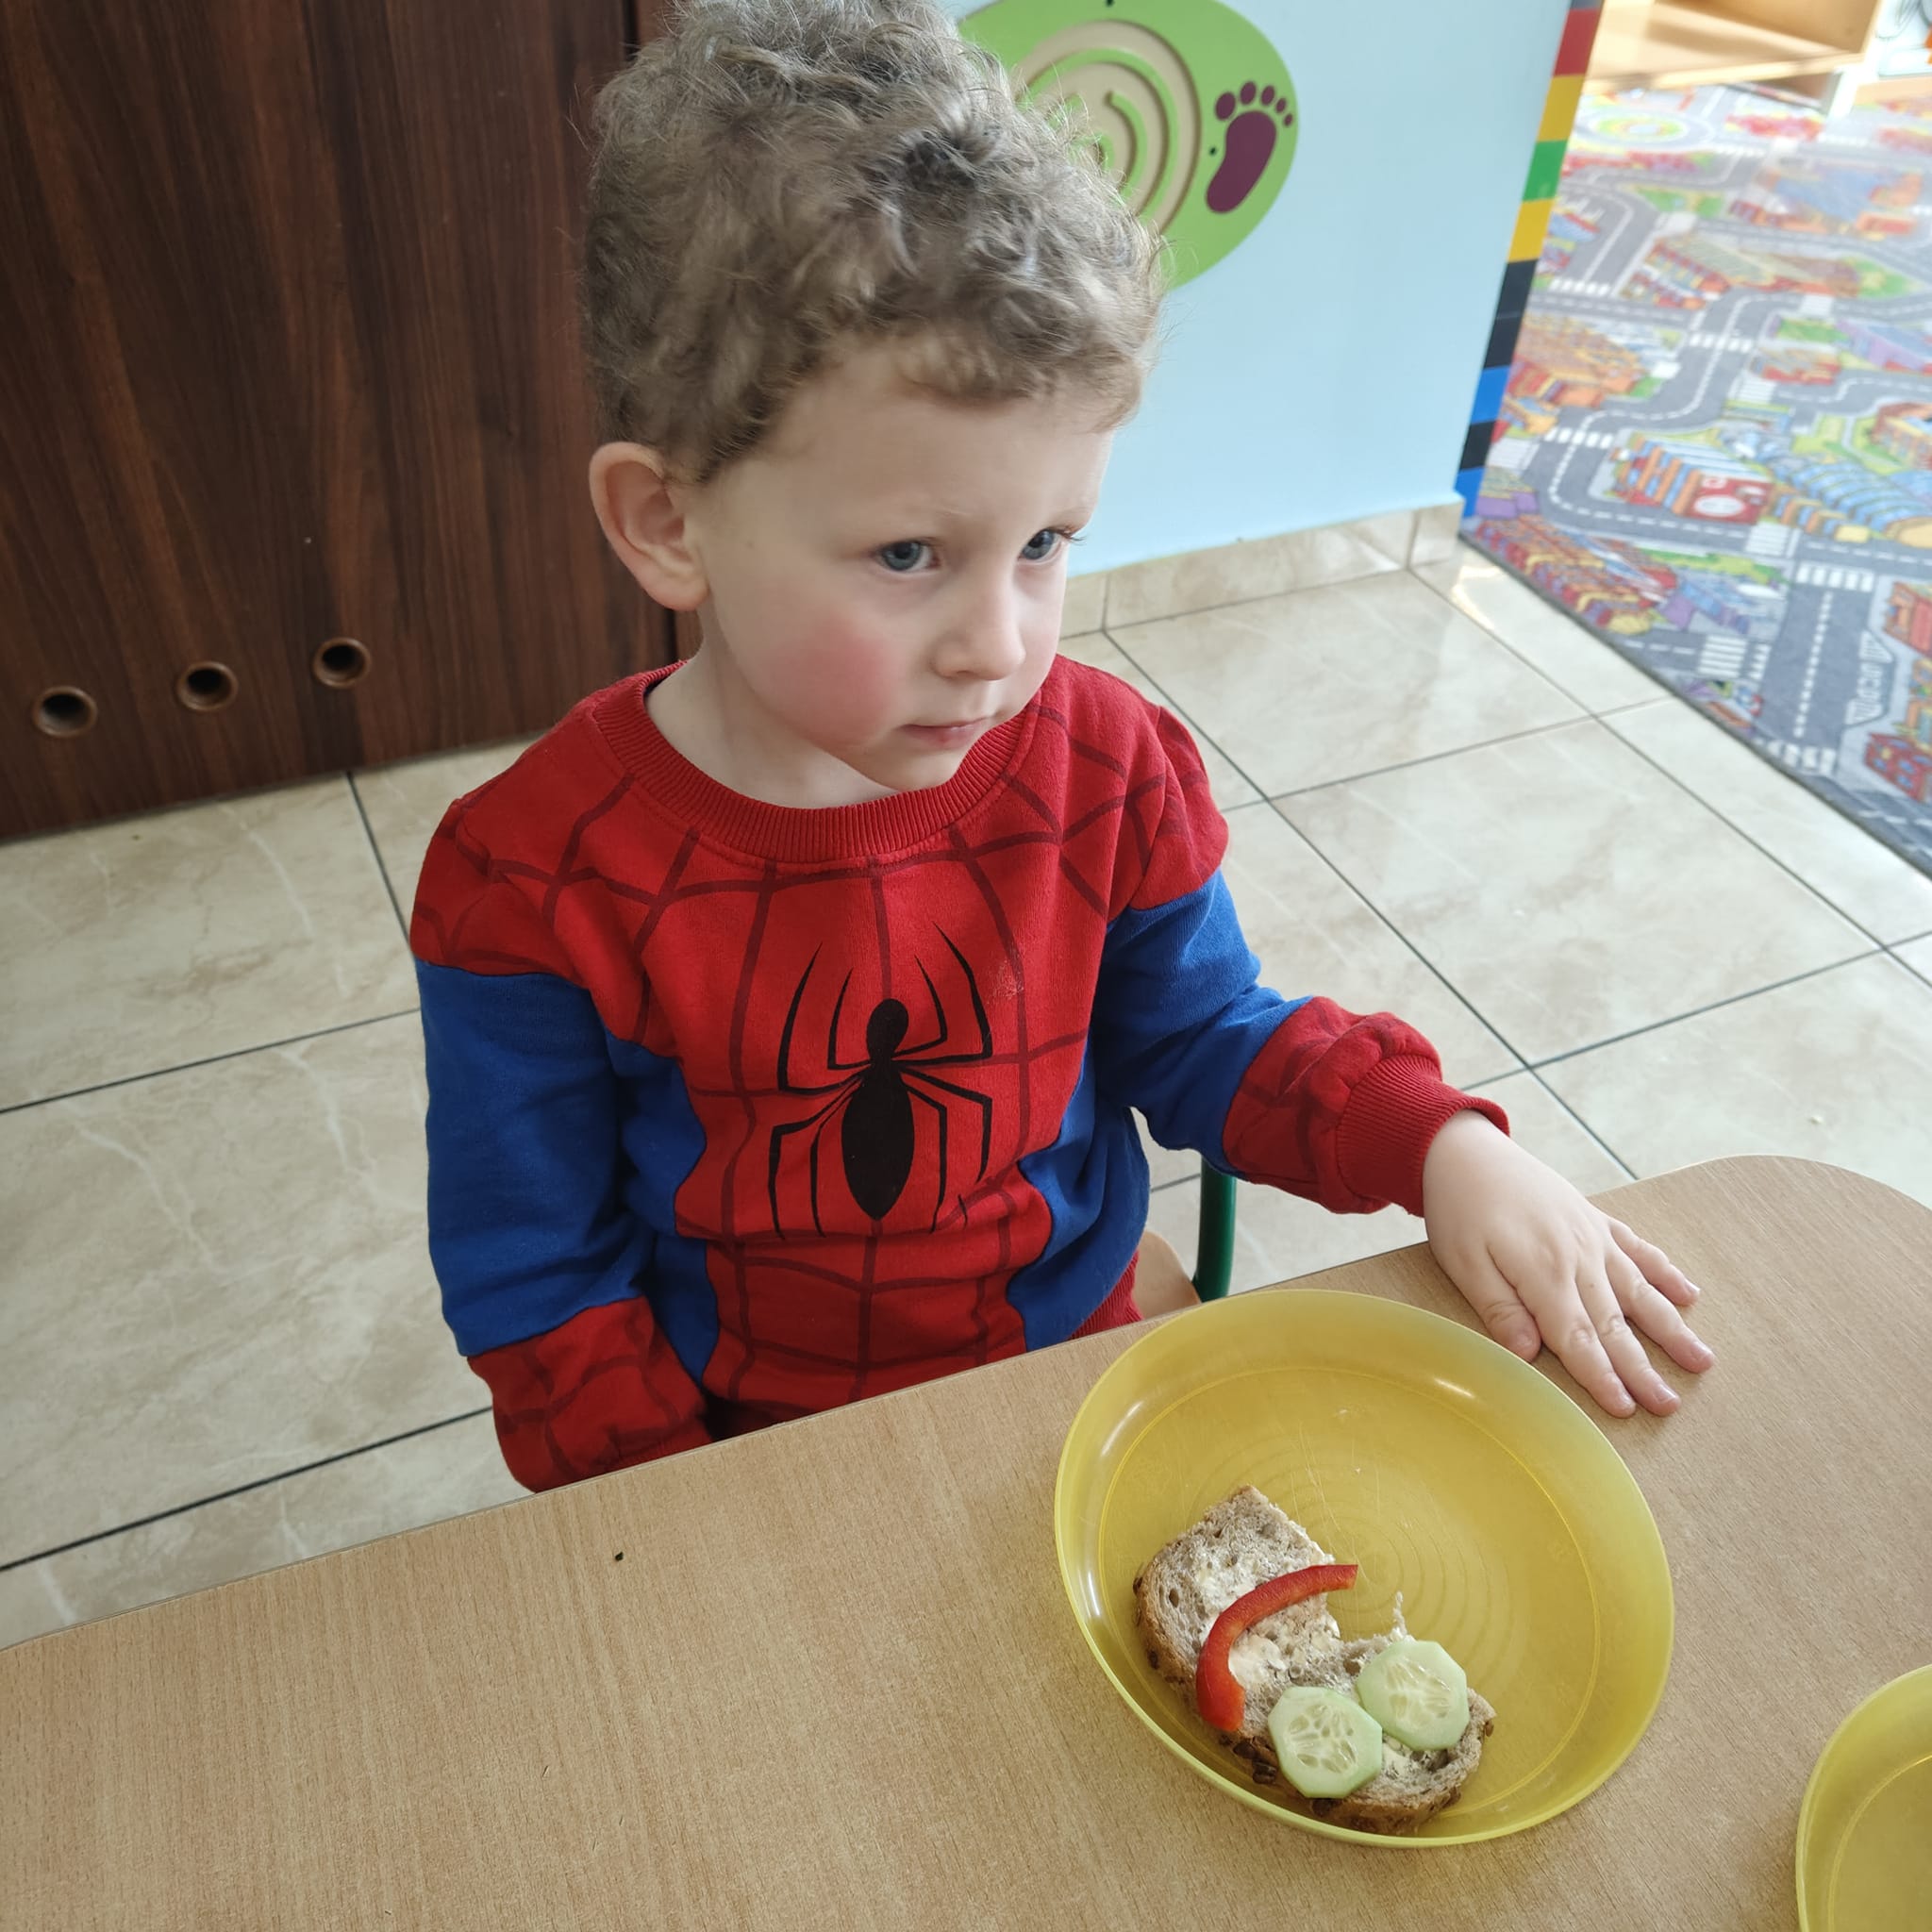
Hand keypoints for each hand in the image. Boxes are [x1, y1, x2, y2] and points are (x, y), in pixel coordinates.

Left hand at [1420, 1112, 1712, 1416]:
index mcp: (1543, 1272)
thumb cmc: (1460, 1210)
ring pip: (1639, 1290)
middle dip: (1643, 1368)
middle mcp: (1579, 1255)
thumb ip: (1500, 1309)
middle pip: (1615, 1323)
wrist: (1467, 1150)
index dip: (1601, 1376)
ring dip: (1670, 1328)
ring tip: (1702, 1361)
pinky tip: (1689, 1295)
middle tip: (1670, 1406)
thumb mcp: (1463, 1263)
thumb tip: (1528, 1355)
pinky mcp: (1595, 1218)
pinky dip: (1665, 1272)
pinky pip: (1639, 1249)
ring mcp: (1592, 1236)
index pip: (1577, 1337)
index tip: (1625, 1409)